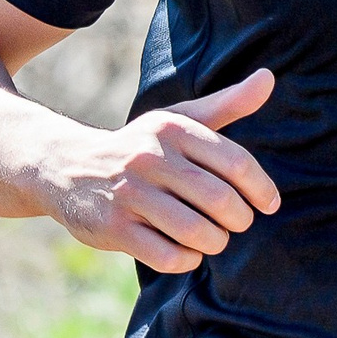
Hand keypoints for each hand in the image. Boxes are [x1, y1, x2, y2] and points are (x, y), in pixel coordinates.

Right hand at [37, 70, 280, 272]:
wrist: (67, 168)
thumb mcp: (179, 120)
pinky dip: (187, 259)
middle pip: (219, 200)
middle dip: (239, 219)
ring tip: (214, 239)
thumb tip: (269, 78)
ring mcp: (130, 193)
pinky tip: (187, 252)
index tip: (269, 205)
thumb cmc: (141, 147)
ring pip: (196, 232)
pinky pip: (168, 255)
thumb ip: (227, 104)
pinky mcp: (114, 227)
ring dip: (215, 242)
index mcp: (173, 130)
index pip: (236, 163)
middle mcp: (150, 158)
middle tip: (237, 223)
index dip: (261, 189)